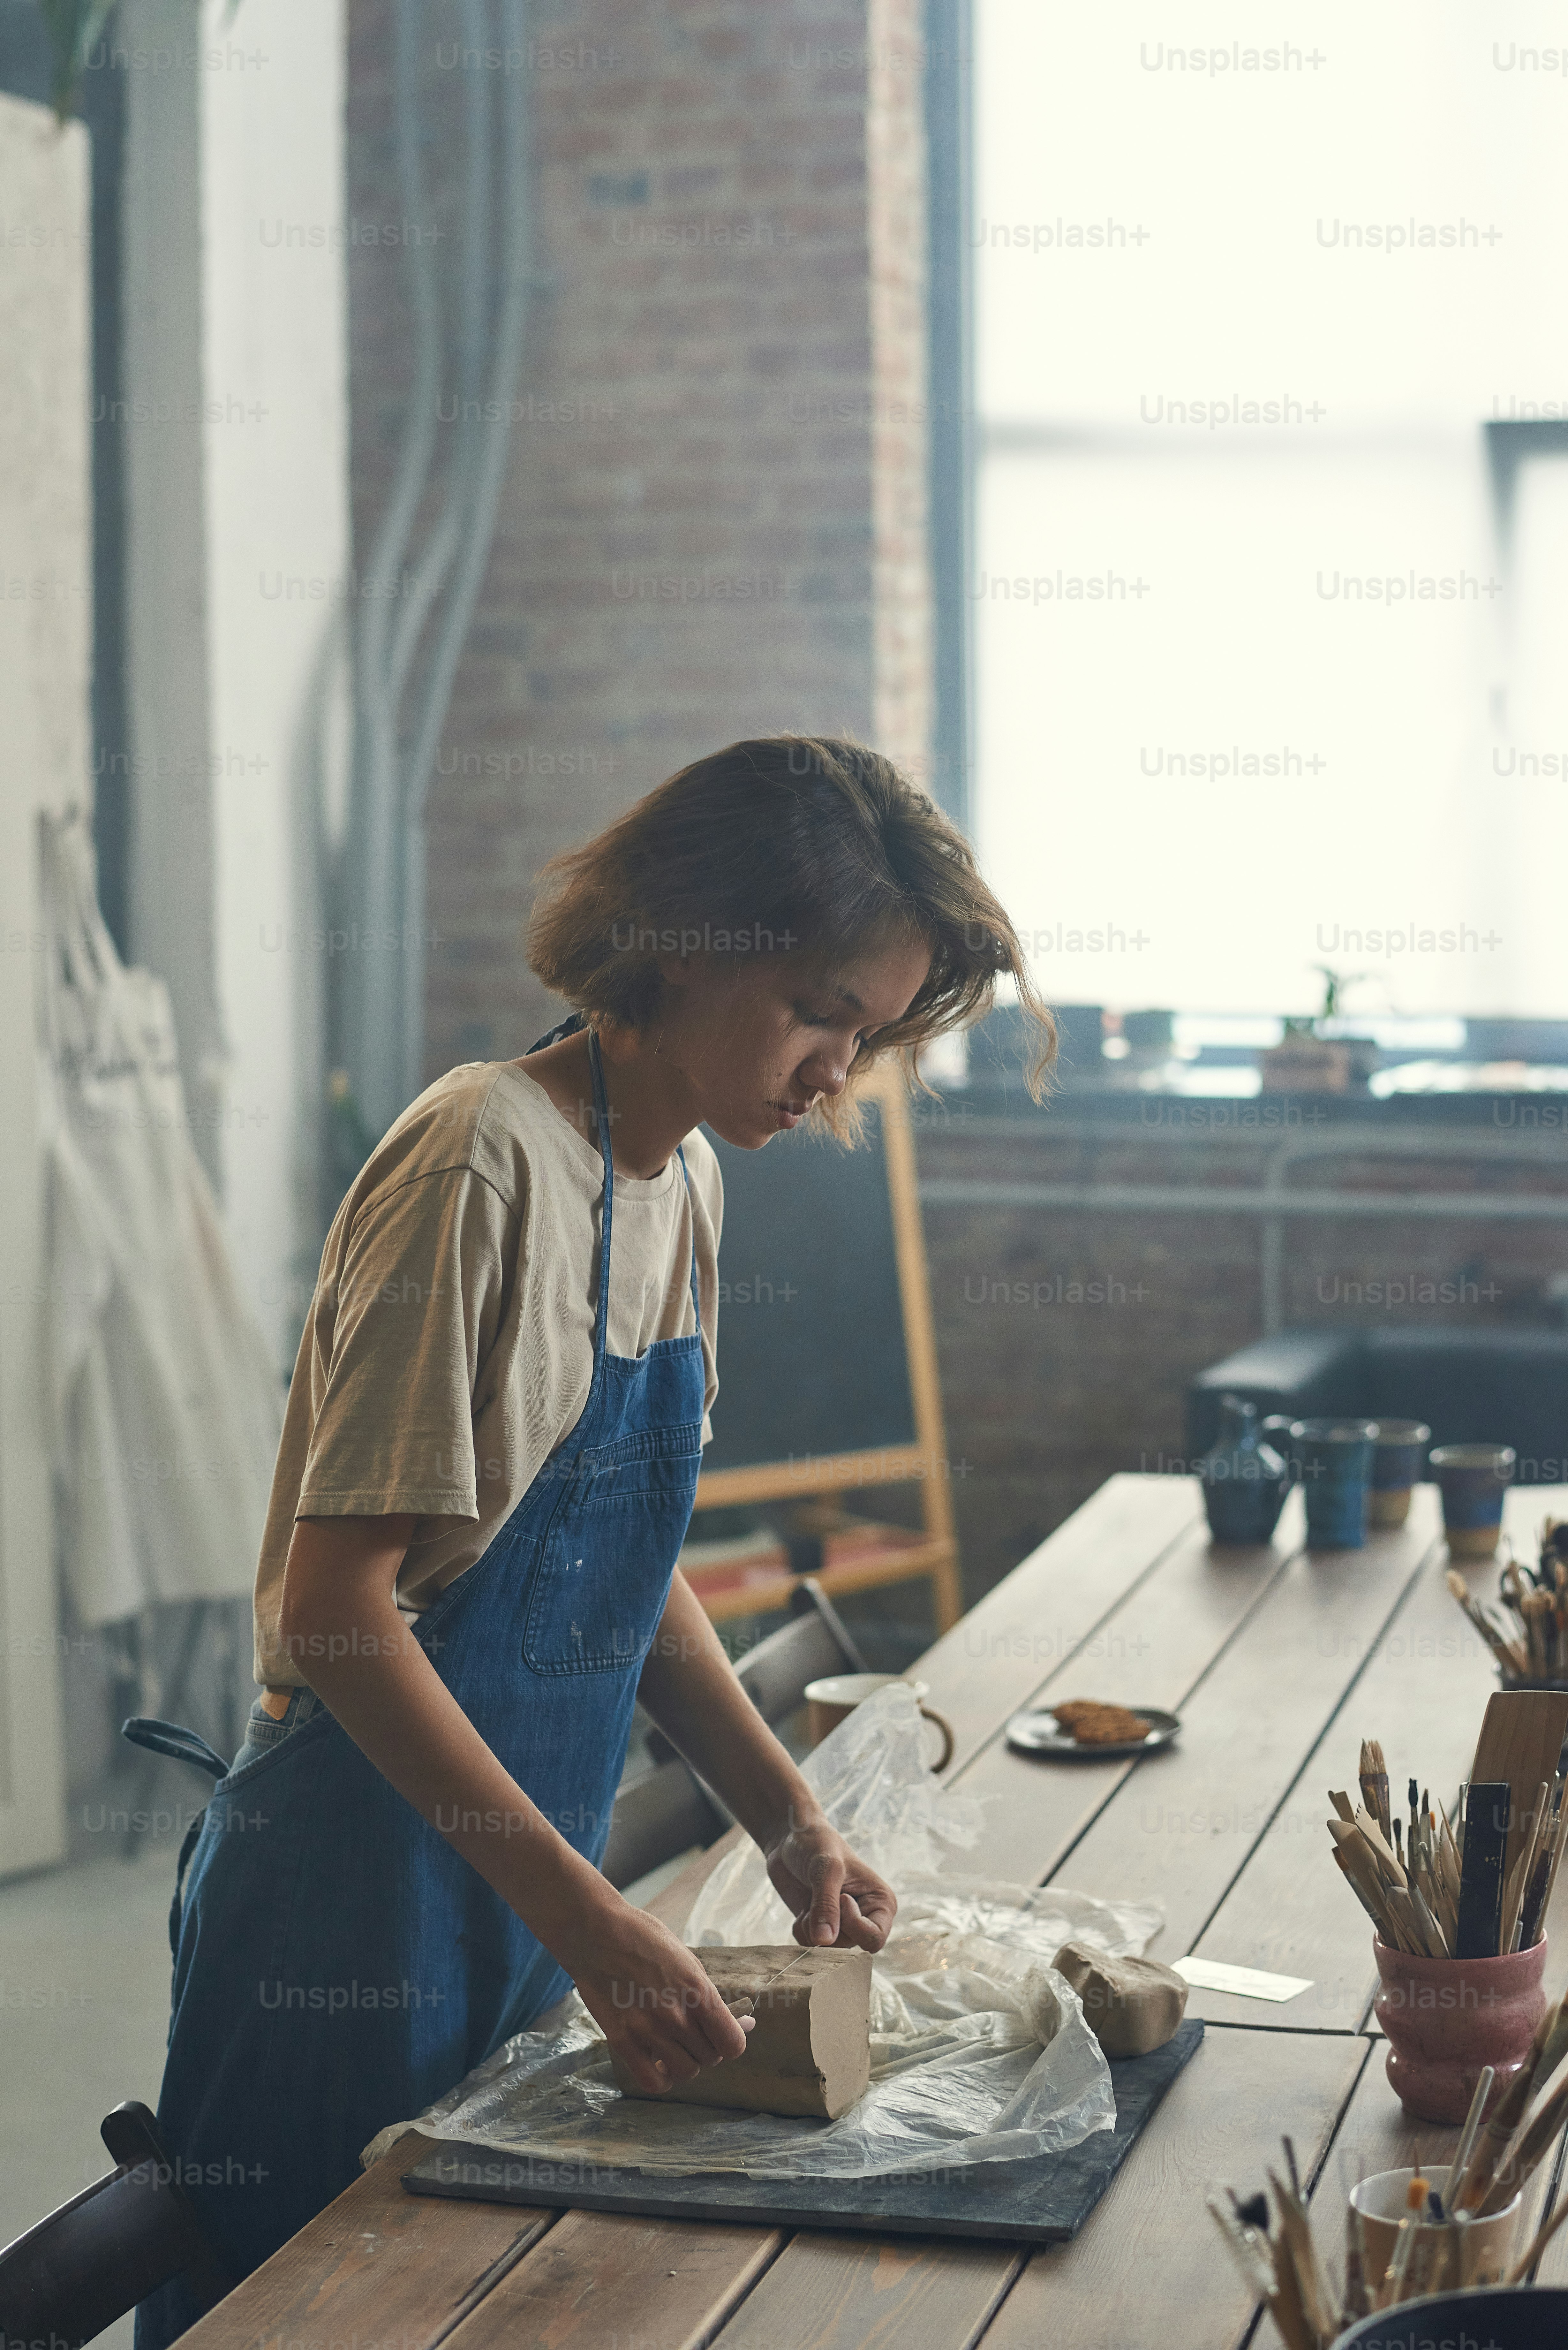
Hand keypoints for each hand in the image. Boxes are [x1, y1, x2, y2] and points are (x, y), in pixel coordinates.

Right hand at [561, 1892, 753, 2094]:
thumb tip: (743, 2023)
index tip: (726, 2031)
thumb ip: (710, 1995)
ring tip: (676, 2042)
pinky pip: (653, 2082)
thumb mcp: (687, 1958)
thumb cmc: (643, 1938)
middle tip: (694, 2029)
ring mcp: (646, 2031)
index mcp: (696, 1990)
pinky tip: (660, 2062)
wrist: (594, 1933)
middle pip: (710, 2058)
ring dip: (686, 2061)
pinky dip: (662, 2078)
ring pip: (686, 2072)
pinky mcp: (621, 2042)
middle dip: (708, 2046)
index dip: (733, 2039)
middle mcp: (674, 2015)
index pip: (732, 2044)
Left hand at [763, 1811, 896, 1951]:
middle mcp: (865, 1918)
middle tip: (820, 1895)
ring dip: (811, 1927)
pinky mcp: (821, 1927)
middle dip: (828, 1926)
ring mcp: (842, 1925)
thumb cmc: (817, 1844)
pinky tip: (803, 1906)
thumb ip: (826, 1905)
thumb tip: (824, 1941)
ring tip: (811, 1898)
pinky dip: (801, 1928)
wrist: (791, 1838)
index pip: (874, 1938)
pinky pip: (809, 1945)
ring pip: (827, 1949)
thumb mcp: (826, 1869)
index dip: (854, 1925)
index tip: (841, 1896)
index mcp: (881, 1903)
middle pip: (848, 1946)